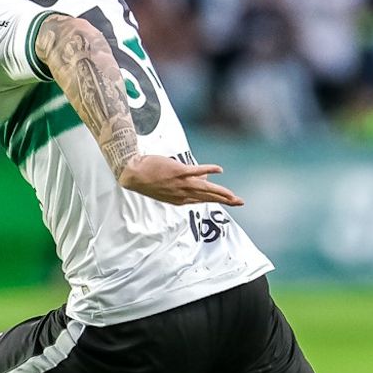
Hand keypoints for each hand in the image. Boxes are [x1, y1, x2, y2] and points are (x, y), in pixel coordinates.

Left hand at [117, 154, 244, 207]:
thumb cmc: (148, 178)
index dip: (216, 200)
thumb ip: (185, 185)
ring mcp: (182, 183)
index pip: (202, 200)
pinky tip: (219, 170)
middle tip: (239, 202)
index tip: (229, 200)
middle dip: (225, 200)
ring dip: (222, 192)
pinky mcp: (179, 171)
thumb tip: (204, 179)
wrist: (133, 173)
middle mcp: (182, 194)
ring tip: (234, 196)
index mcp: (179, 200)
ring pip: (206, 188)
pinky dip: (209, 170)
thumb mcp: (167, 187)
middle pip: (208, 197)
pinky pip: (198, 171)